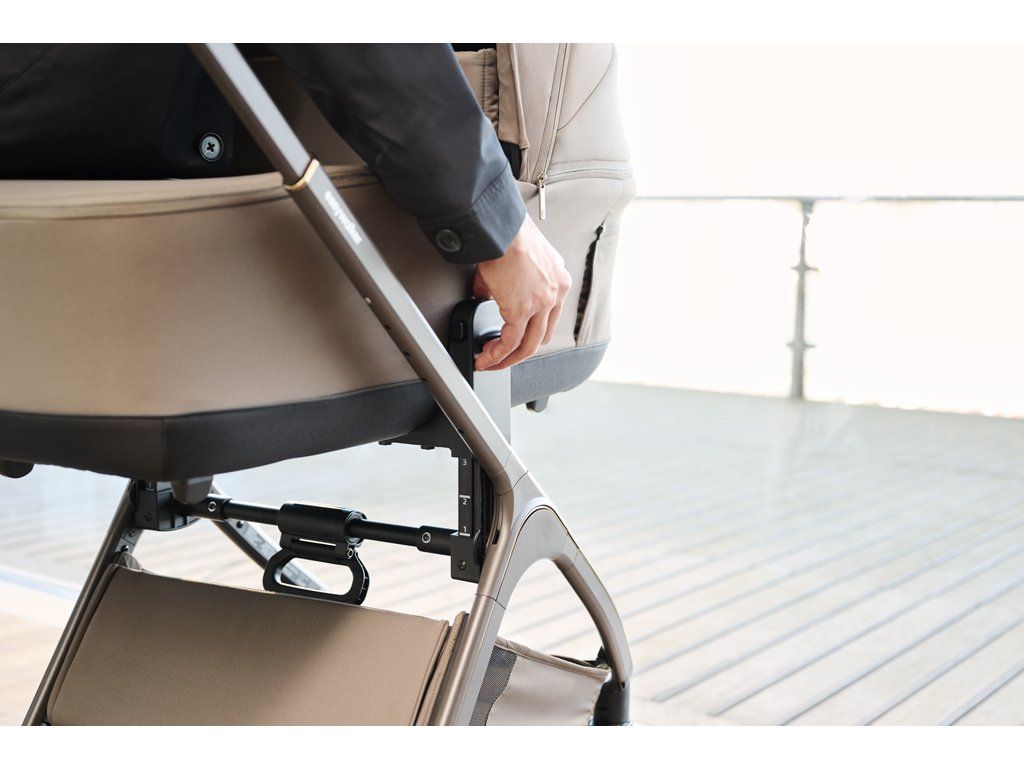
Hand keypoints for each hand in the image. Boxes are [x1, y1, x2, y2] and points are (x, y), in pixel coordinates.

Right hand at [472, 215, 572, 370]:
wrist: (500, 228)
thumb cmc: (507, 235)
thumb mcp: (517, 261)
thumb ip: (506, 283)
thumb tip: (486, 295)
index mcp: (558, 281)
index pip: (548, 319)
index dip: (530, 334)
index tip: (515, 340)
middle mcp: (556, 293)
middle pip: (540, 336)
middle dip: (519, 352)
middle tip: (502, 358)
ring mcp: (541, 303)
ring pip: (527, 344)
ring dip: (507, 358)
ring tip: (490, 362)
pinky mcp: (522, 309)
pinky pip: (510, 341)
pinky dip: (497, 354)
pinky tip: (487, 357)